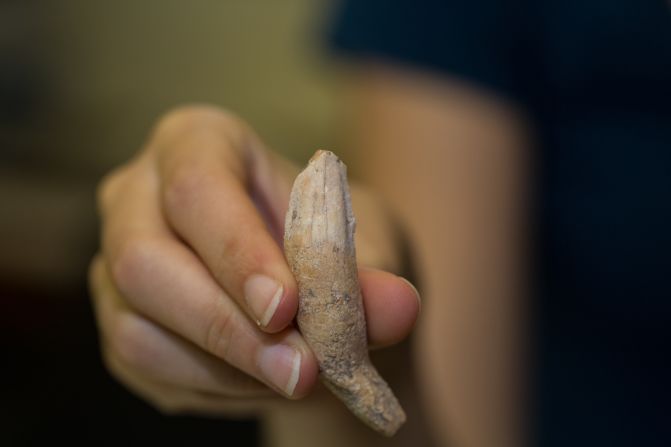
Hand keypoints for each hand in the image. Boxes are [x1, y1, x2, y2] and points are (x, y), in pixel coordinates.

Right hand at [89, 105, 419, 414]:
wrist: (306, 293)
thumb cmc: (330, 247)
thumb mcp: (367, 248)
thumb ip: (374, 276)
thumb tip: (399, 308)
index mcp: (197, 143)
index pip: (197, 187)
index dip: (238, 250)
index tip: (288, 308)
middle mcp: (140, 194)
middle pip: (143, 260)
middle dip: (225, 325)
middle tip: (301, 369)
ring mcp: (117, 258)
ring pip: (136, 326)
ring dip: (226, 366)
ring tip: (297, 377)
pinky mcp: (119, 317)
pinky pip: (144, 365)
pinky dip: (213, 385)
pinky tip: (262, 379)